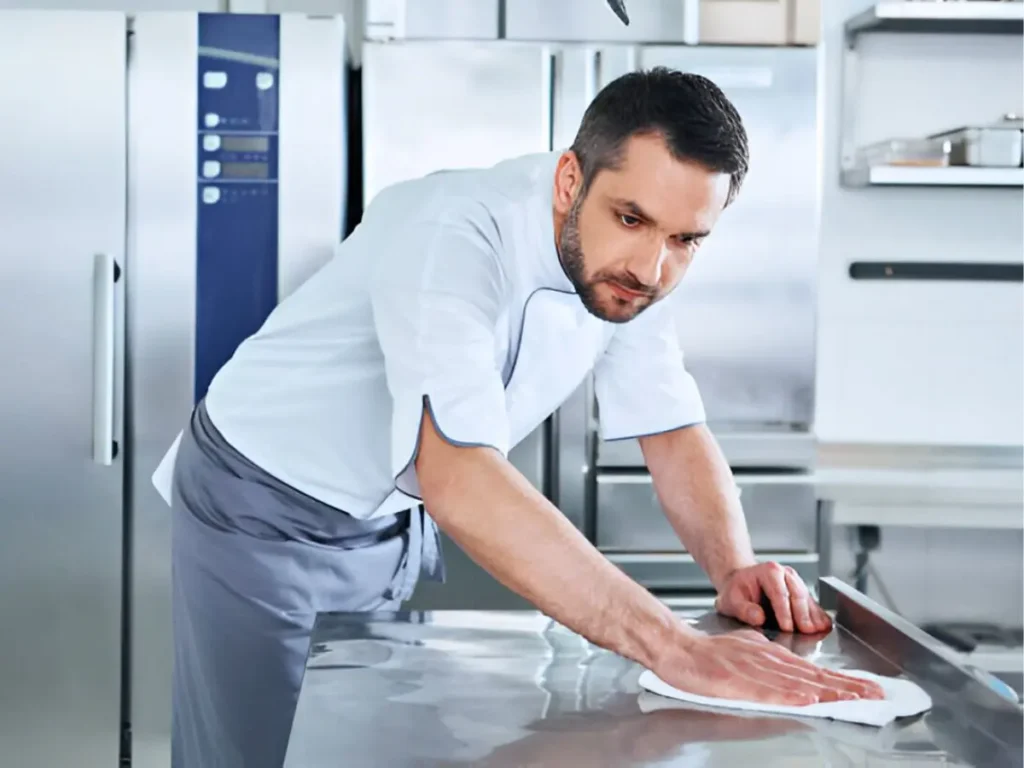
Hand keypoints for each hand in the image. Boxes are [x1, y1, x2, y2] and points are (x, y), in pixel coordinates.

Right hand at [653, 628, 884, 705]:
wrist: (679, 648)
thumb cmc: (708, 653)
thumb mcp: (746, 648)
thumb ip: (769, 660)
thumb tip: (791, 671)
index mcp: (772, 655)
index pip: (814, 669)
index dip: (843, 679)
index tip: (868, 687)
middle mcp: (769, 661)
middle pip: (814, 675)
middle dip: (847, 686)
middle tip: (877, 694)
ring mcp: (755, 672)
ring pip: (798, 683)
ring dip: (829, 691)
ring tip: (855, 699)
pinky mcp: (738, 684)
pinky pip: (768, 691)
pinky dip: (791, 696)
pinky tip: (809, 699)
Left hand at [716, 561, 831, 633]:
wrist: (742, 582)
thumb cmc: (737, 591)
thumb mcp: (731, 600)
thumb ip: (743, 609)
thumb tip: (759, 617)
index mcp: (769, 571)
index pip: (779, 592)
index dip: (784, 611)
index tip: (787, 627)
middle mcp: (785, 574)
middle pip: (797, 594)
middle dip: (802, 614)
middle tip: (806, 631)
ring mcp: (795, 582)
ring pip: (807, 598)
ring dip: (813, 615)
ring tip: (817, 630)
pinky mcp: (802, 591)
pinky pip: (812, 603)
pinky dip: (818, 615)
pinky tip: (823, 625)